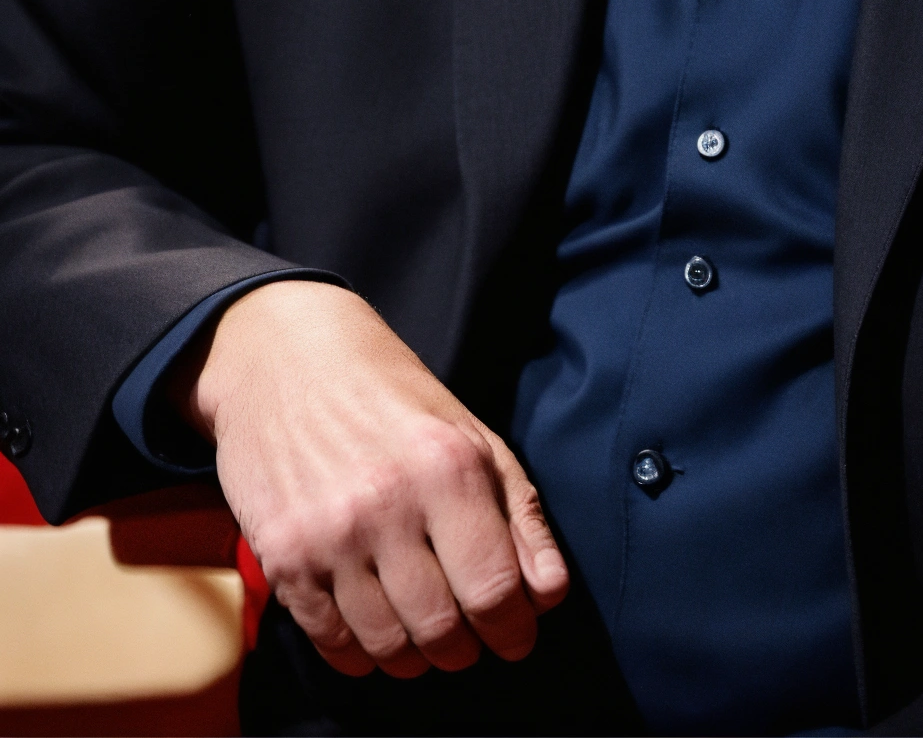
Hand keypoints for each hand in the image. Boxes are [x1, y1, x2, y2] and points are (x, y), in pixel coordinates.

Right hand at [173, 279, 568, 678]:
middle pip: (442, 628)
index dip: (514, 629)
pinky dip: (360, 652)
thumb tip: (549, 595)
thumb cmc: (391, 395)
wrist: (285, 358)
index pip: (495, 589)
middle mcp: (388, 504)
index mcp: (448, 467)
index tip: (516, 636)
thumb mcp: (472, 435)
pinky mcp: (282, 556)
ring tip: (423, 635)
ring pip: (388, 646)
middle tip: (467, 638)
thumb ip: (520, 515)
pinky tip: (374, 629)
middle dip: (465, 649)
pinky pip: (331, 640)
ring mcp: (329, 535)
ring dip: (415, 656)